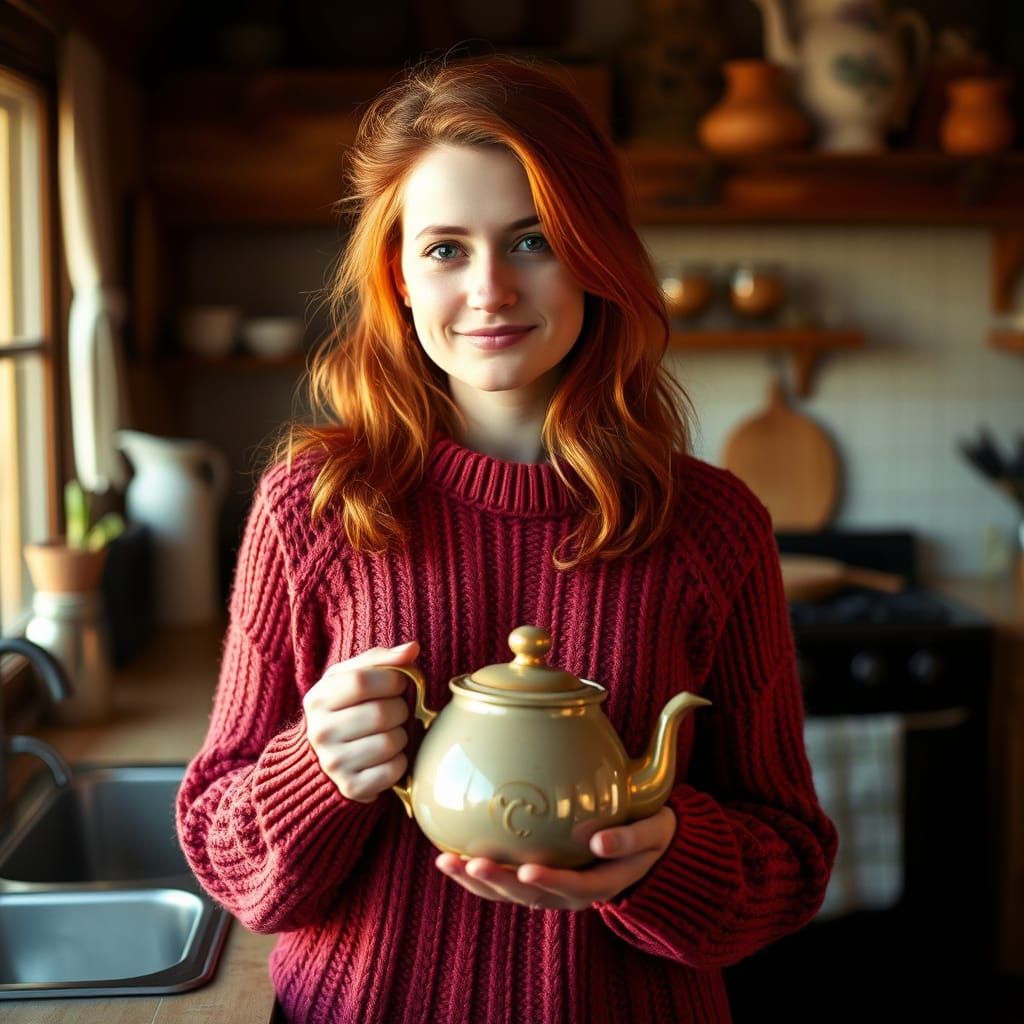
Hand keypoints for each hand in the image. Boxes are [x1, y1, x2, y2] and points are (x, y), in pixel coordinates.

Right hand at [303, 640, 419, 801]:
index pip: (361, 681)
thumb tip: (412, 649)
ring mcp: (334, 763)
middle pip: (381, 713)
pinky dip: (399, 762)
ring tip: (389, 732)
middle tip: (393, 711)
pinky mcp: (352, 787)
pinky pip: (394, 770)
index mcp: (318, 699)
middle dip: (399, 708)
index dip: (390, 679)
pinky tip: (387, 757)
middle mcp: (320, 732)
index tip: (397, 683)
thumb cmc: (346, 708)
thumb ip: (381, 659)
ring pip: (391, 742)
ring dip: (401, 735)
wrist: (324, 757)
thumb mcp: (352, 677)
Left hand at [435, 806, 675, 910]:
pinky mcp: (535, 875)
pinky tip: (449, 856)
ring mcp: (550, 886)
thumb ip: (631, 838)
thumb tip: (598, 842)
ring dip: (477, 881)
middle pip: (530, 895)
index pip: (571, 888)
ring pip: (509, 892)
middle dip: (499, 882)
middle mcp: (570, 892)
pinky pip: (502, 880)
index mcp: (600, 884)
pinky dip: (476, 873)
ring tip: (447, 862)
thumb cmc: (649, 832)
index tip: (528, 869)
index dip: (549, 881)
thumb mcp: (653, 832)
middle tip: (473, 863)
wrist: (646, 842)